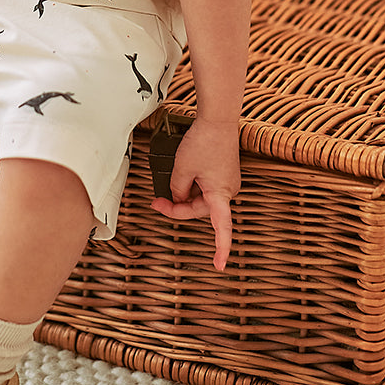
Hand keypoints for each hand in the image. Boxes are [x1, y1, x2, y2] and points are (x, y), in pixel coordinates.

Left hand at [150, 119, 239, 270]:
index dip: (221, 249)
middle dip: (177, 206)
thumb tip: (179, 197)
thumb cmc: (203, 142)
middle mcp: (228, 191)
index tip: (219, 265)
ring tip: (171, 176)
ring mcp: (227, 181)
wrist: (217, 119)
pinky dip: (193, 184)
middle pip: (199, 209)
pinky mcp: (224, 171)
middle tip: (156, 201)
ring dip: (184, 192)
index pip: (222, 229)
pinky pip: (206, 186)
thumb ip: (177, 189)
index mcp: (220, 195)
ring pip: (201, 197)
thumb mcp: (182, 168)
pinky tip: (184, 171)